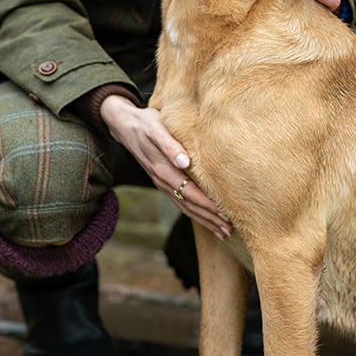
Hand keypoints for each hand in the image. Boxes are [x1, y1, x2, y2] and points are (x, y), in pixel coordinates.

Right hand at [99, 95, 231, 240]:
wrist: (125, 126)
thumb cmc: (146, 124)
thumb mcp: (157, 129)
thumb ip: (170, 146)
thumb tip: (185, 162)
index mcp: (163, 170)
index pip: (190, 193)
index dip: (208, 205)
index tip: (226, 214)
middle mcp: (163, 181)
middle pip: (190, 206)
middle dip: (210, 219)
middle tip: (230, 230)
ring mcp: (162, 184)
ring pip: (185, 207)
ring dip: (204, 221)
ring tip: (223, 232)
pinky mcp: (163, 182)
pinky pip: (181, 202)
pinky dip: (195, 213)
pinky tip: (206, 218)